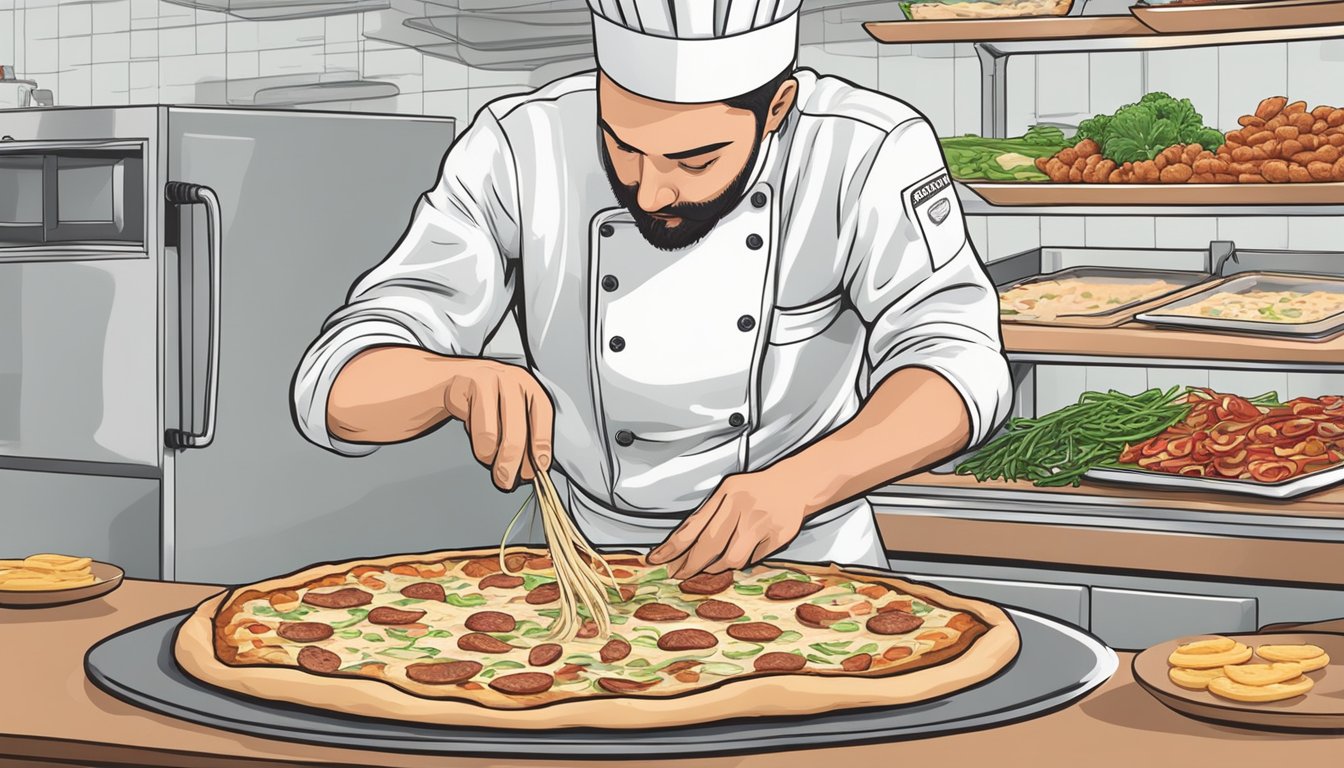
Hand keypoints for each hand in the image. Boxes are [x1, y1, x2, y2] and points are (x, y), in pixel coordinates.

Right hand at [443, 360, 552, 491]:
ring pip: (491, 433)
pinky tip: (470, 430)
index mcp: (528, 384)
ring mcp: (487, 378)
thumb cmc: (481, 401)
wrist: (444, 382)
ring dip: (488, 455)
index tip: (539, 467)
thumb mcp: (508, 412)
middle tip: (506, 480)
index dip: (542, 443)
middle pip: (517, 429)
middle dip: (511, 461)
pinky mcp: (463, 385)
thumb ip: (522, 434)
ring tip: (486, 458)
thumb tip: (530, 469)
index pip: (543, 414)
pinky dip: (471, 439)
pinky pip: (470, 426)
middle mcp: (511, 378)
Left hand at [646, 469, 811, 577]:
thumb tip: (678, 546)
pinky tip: (742, 553)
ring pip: (732, 559)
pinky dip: (744, 561)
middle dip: (690, 565)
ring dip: (717, 567)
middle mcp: (744, 507)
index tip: (656, 560)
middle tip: (679, 574)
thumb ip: (706, 516)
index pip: (693, 526)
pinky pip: (753, 560)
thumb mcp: (727, 492)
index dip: (672, 547)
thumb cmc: (755, 490)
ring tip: (711, 565)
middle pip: (710, 546)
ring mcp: (762, 523)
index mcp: (727, 494)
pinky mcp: (778, 537)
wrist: (796, 484)